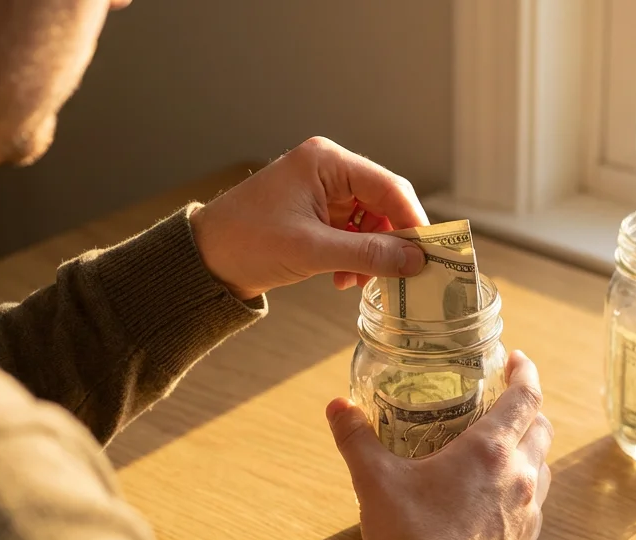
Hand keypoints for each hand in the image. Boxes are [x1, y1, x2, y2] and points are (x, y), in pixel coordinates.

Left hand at [189, 136, 429, 299]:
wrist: (204, 259)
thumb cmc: (247, 242)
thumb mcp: (313, 251)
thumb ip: (369, 255)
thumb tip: (416, 261)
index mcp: (327, 162)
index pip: (390, 186)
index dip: (414, 221)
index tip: (430, 254)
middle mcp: (329, 169)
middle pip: (384, 203)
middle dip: (391, 242)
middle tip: (399, 274)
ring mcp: (323, 191)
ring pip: (371, 221)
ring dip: (370, 254)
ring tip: (355, 280)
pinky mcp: (316, 212)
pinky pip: (353, 232)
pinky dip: (354, 256)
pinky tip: (341, 278)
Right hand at [326, 352, 552, 539]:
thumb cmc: (408, 536)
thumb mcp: (375, 481)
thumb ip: (357, 439)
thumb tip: (337, 407)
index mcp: (490, 451)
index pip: (526, 397)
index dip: (526, 373)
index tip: (518, 360)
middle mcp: (519, 477)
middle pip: (541, 429)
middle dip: (527, 409)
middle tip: (504, 401)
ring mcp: (528, 514)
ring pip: (541, 467)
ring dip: (528, 450)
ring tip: (500, 449)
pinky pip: (533, 507)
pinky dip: (521, 491)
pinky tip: (495, 499)